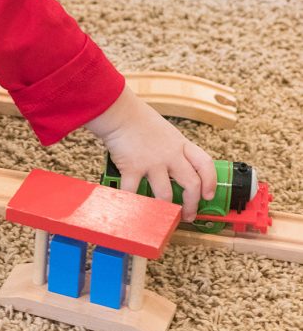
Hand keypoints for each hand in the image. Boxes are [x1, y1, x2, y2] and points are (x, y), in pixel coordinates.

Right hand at [85, 86, 216, 221]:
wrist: (120, 112)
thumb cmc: (139, 120)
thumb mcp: (165, 132)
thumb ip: (172, 149)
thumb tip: (175, 169)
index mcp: (180, 145)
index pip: (205, 164)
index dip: (210, 182)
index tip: (208, 195)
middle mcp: (171, 155)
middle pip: (191, 184)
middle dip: (191, 205)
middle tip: (187, 215)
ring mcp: (153, 163)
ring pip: (166, 195)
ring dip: (165, 211)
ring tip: (162, 217)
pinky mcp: (133, 168)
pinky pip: (134, 193)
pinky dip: (133, 204)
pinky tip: (133, 210)